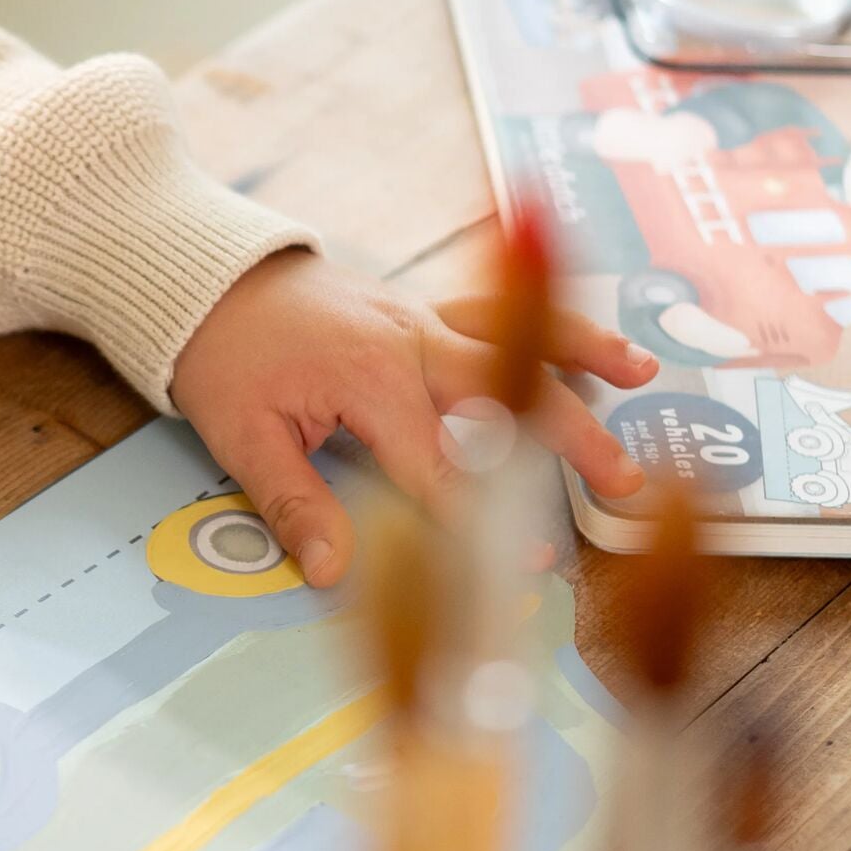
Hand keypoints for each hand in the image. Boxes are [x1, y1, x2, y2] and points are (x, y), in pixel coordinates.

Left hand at [168, 251, 654, 587]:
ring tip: (641, 396)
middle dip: (565, 446)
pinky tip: (614, 351)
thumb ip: (296, 504)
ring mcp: (423, 322)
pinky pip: (500, 316)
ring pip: (517, 349)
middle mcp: (410, 346)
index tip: (528, 570)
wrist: (209, 278)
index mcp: (369, 381)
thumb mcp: (242, 437)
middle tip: (622, 494)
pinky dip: (557, 327)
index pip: (440, 467)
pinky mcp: (425, 312)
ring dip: (580, 376)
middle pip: (504, 400)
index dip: (484, 523)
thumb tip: (335, 572)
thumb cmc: (224, 356)